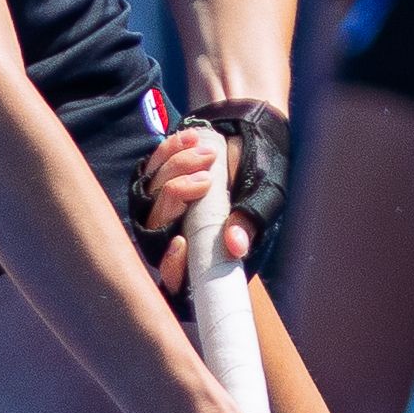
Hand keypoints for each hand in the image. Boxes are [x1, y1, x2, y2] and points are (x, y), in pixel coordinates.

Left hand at [129, 124, 263, 295]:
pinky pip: (152, 166)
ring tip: (209, 154)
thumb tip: (235, 246)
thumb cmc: (263, 176)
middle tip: (205, 180)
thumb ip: (248, 222)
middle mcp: (178, 230)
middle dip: (176, 198)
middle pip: (157, 227)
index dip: (172, 265)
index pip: (176, 274)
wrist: (256, 137)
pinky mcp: (157, 176)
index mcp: (204, 251)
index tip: (181, 243)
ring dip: (175, 169)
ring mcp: (164, 203)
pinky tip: (192, 139)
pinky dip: (169, 151)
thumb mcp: (262, 200)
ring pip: (150, 194)